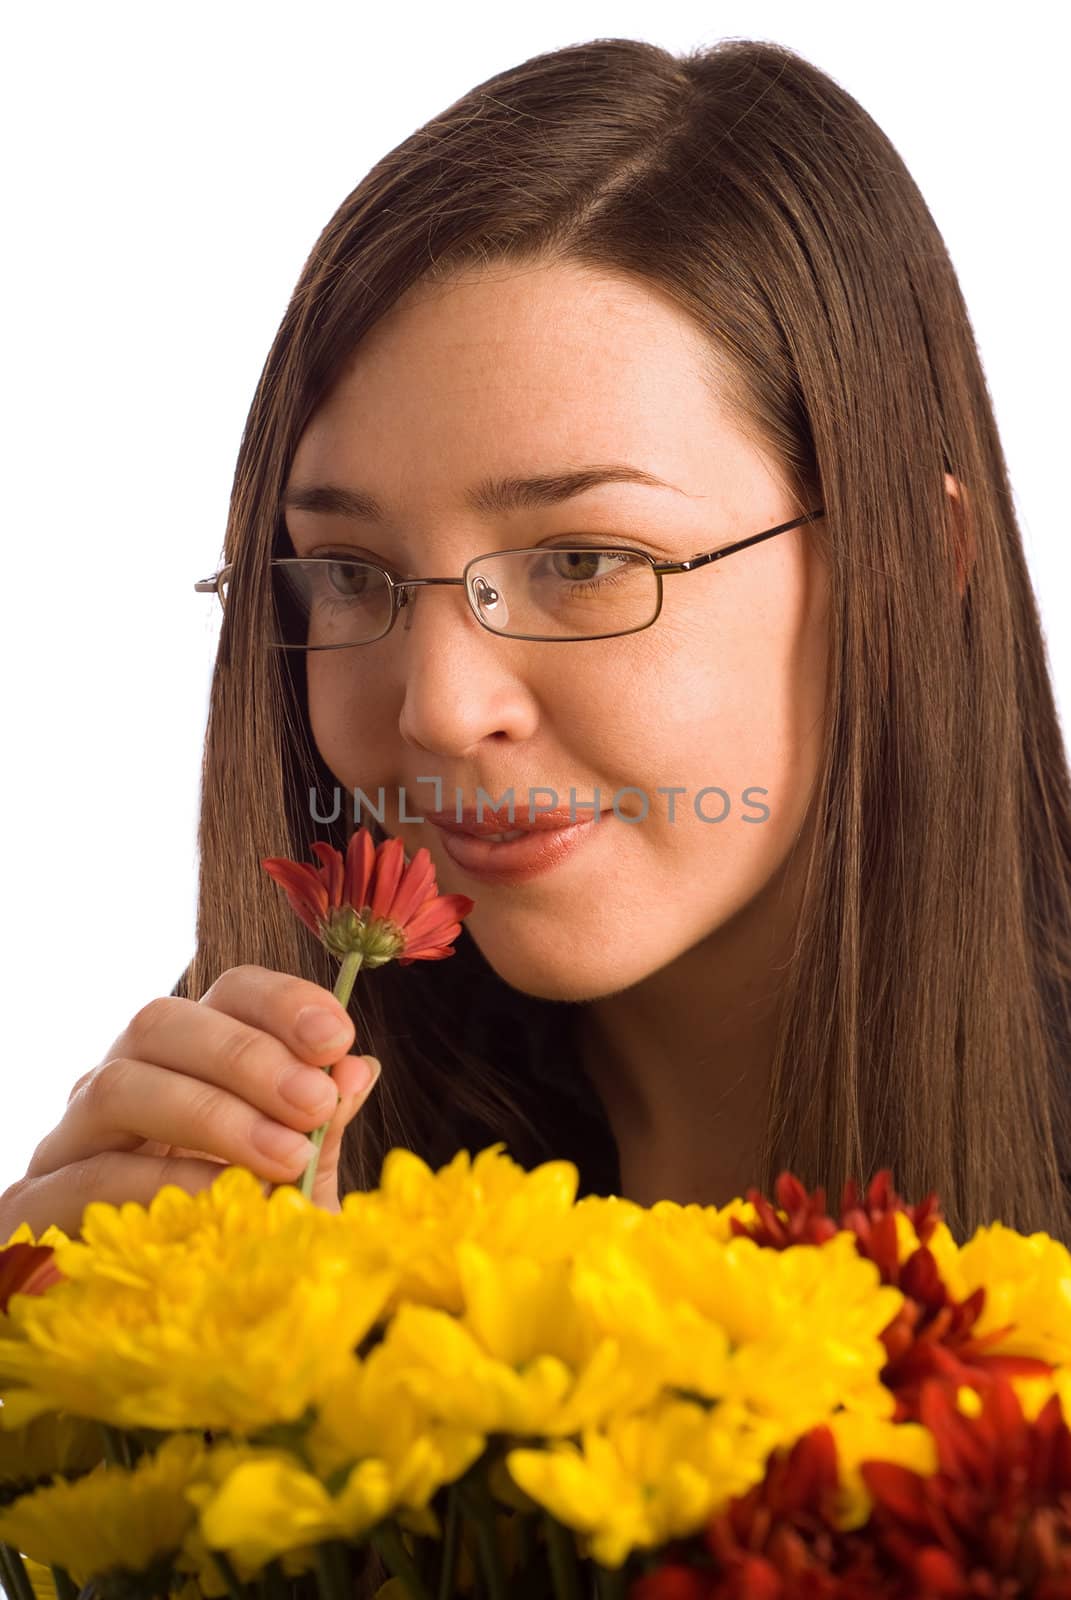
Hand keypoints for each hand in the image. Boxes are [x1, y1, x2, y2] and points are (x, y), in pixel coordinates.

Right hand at [0, 965, 381, 1238]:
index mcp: (186, 1067)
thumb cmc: (234, 1256)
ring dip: (211, 1113)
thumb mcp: (293, 1194)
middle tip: (315, 1103)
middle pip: (162, 1022)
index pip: (225, 997)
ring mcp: (69, 1141)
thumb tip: (358, 1069)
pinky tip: (224, 1200)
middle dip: (248, 1056)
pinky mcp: (32, 1208)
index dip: (282, 1002)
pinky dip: (162, 1181)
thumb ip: (320, 1135)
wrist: (155, 1350)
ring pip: (119, 1085)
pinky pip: (89, 1174)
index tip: (338, 1039)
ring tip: (285, 1156)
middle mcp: (121, 1086)